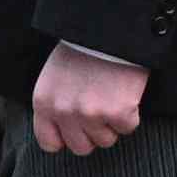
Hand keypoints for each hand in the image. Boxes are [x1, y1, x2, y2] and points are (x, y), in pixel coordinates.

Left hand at [28, 40, 148, 153]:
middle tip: (102, 114)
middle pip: (81, 147)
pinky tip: (128, 95)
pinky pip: (128, 128)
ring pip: (106, 140)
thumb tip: (67, 130)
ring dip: (113, 124)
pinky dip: (131, 115)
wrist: (111, 29)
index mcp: (44, 103)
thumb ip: (56, 104)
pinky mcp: (118, 112)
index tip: (78, 131)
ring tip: (115, 99)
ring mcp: (91, 114)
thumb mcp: (55, 76)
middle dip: (93, 134)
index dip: (67, 140)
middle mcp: (64, 112)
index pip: (50, 143)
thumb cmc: (84, 48)